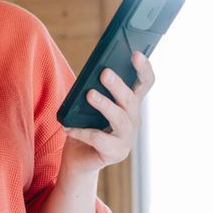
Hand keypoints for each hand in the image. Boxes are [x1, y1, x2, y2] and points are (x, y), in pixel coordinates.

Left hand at [62, 51, 154, 175]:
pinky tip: (68, 127)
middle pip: (131, 100)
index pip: (145, 83)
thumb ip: (93, 90)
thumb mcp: (88, 105)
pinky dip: (82, 131)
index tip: (136, 53)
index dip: (144, 68)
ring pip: (120, 118)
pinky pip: (99, 139)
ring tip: (89, 94)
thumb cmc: (84, 126)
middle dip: (118, 85)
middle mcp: (133, 120)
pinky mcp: (116, 153)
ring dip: (105, 104)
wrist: (78, 158)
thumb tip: (90, 75)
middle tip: (104, 72)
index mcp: (129, 104)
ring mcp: (127, 138)